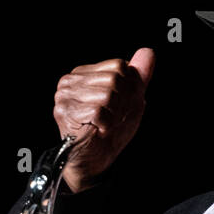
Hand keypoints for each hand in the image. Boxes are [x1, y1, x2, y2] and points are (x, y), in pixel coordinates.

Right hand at [52, 47, 154, 191]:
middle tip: (114, 118)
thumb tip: (149, 52)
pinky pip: (100, 110)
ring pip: (108, 94)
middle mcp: (70, 81)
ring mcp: (65, 96)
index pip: (119, 65)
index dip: (129, 88)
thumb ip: (138, 76)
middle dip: (123, 102)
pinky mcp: (66, 112)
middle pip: (115, 78)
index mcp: (83, 74)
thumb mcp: (130, 100)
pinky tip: (99, 130)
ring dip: (115, 114)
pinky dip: (107, 124)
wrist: (95, 161)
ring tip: (106, 124)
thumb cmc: (110, 131)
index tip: (121, 106)